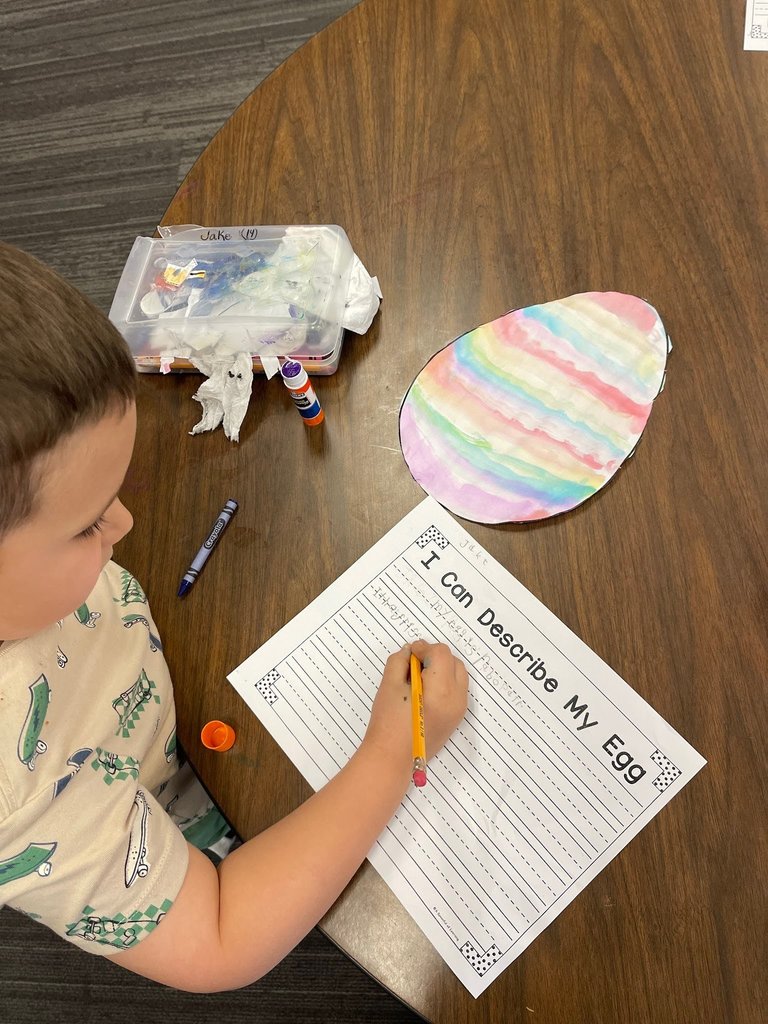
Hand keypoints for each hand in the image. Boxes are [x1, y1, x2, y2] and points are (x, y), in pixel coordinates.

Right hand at [363, 640, 467, 768]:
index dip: (424, 648)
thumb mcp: (389, 685)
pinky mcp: (456, 718)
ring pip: (458, 675)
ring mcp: (459, 710)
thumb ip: (399, 662)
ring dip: (442, 668)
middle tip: (414, 663)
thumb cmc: (388, 723)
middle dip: (435, 656)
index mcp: (441, 690)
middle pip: (454, 662)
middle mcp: (457, 699)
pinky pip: (457, 690)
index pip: (441, 654)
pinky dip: (445, 682)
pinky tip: (425, 690)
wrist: (391, 759)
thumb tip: (409, 652)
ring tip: (420, 676)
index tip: (409, 654)